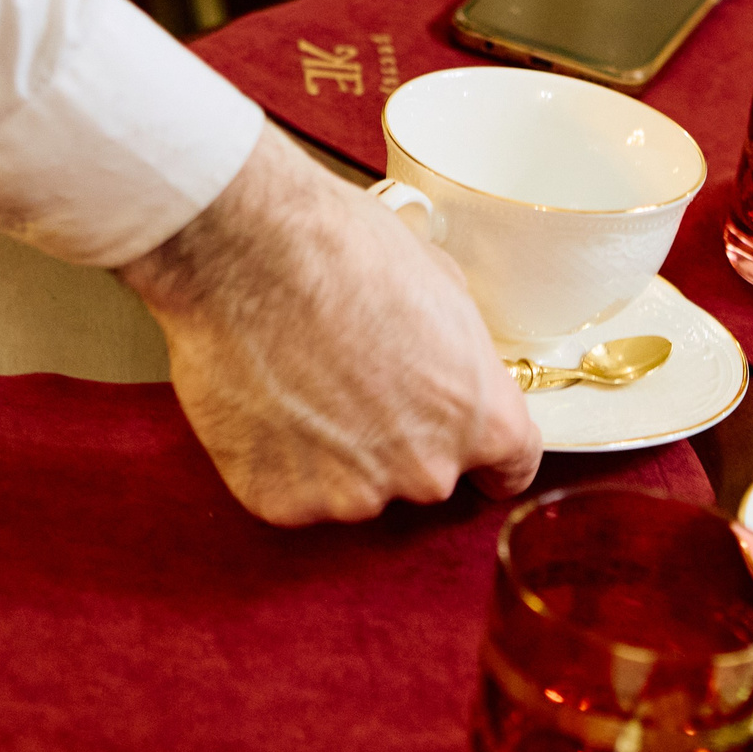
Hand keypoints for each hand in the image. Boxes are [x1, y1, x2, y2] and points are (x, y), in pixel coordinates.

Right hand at [117, 126, 542, 524]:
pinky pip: (290, 491)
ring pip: (353, 487)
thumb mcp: (442, 286)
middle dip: (398, 439)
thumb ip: (460, 356)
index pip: (509, 470)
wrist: (244, 250)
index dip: (486, 456)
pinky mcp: (281, 501)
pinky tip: (266, 401)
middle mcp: (425, 471)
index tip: (467, 448)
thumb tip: (449, 366)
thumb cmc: (341, 250)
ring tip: (301, 381)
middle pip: (424, 476)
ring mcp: (350, 495)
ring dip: (334, 453)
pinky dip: (278, 460)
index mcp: (481, 419)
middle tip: (355, 381)